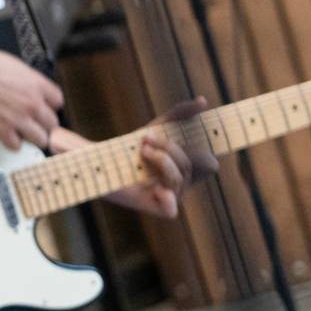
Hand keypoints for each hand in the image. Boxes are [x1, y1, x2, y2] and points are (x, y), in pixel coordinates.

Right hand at [0, 38, 63, 150]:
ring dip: (31, 136)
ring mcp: (18, 118)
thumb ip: (30, 82)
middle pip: (52, 124)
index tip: (42, 108)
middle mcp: (32, 103)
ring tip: (21, 132)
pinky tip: (5, 134)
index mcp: (38, 85)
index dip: (48, 106)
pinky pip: (16, 146)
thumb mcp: (16, 67)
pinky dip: (11, 142)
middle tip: (31, 122)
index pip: (58, 103)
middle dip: (42, 123)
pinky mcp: (2, 129)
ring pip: (40, 139)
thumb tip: (33, 91)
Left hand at [67, 99, 209, 217]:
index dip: (203, 151)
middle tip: (147, 138)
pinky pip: (171, 210)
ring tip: (142, 149)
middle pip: (193, 168)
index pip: (209, 164)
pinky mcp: (154, 208)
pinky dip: (167, 198)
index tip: (184, 135)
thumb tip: (203, 100)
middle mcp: (182, 186)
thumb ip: (181, 113)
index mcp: (188, 170)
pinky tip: (156, 188)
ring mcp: (170, 197)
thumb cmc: (132, 147)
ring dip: (161, 159)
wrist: (101, 162)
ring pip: (179, 179)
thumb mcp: (159, 127)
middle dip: (172, 148)